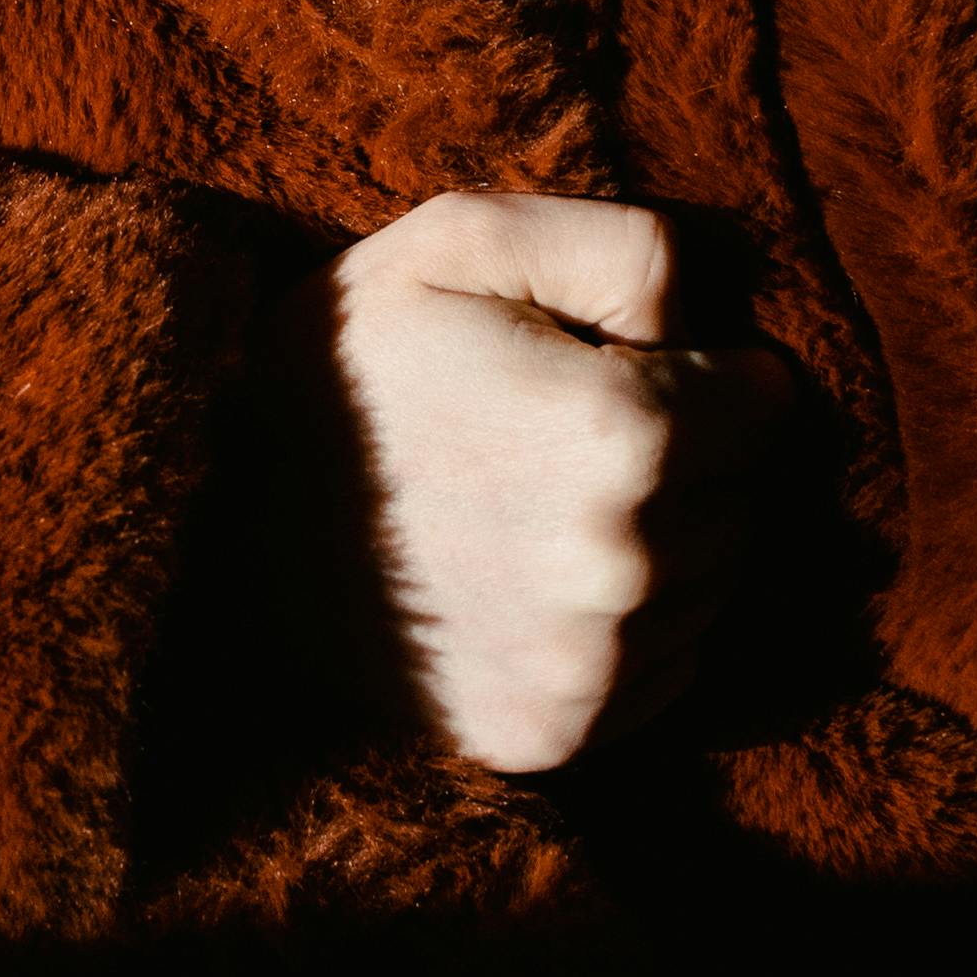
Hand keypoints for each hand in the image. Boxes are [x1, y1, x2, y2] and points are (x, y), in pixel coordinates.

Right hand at [322, 191, 785, 772]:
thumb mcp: (464, 239)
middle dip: (688, 458)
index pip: (767, 403)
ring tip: (542, 506)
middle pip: (746, 500)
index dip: (703, 368)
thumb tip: (723, 326)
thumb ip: (627, 245)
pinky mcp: (553, 738)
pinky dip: (627, 629)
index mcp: (624, 436)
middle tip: (567, 434)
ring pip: (713, 588)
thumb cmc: (350, 364)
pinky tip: (531, 581)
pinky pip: (666, 672)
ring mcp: (591, 670)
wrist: (208, 516)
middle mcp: (626, 570)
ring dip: (662, 546)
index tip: (620, 364)